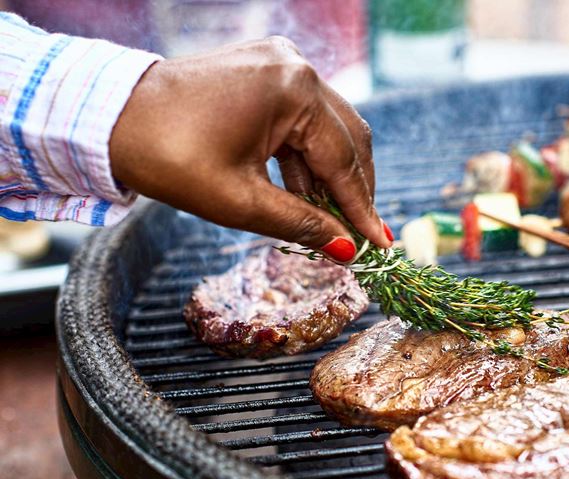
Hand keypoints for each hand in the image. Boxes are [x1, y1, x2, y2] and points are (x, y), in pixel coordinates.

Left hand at [110, 37, 391, 260]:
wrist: (110, 119)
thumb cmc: (169, 156)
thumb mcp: (240, 201)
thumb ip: (301, 224)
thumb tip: (345, 249)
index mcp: (293, 90)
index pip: (344, 160)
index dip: (362, 209)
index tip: (381, 243)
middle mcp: (295, 67)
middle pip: (348, 137)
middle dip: (355, 190)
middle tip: (362, 235)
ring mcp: (280, 63)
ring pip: (327, 129)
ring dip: (330, 177)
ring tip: (332, 222)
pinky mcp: (264, 70)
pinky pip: (301, 118)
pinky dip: (306, 158)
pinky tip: (306, 193)